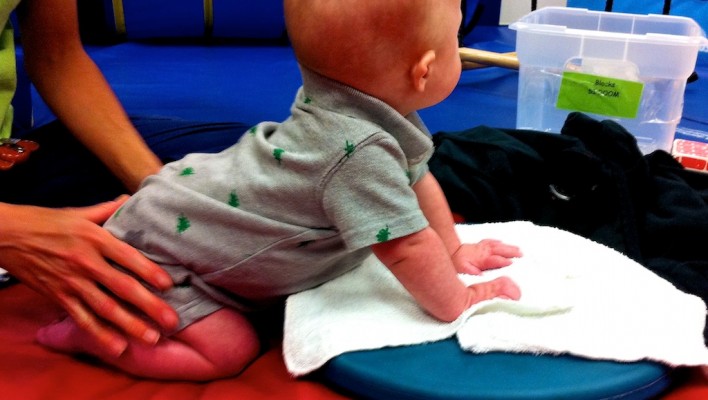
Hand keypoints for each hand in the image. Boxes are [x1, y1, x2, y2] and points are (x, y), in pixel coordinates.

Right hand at [0, 197, 178, 356]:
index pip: (128, 257)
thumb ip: (107, 209)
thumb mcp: (80, 212)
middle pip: (122, 287)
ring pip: (105, 308)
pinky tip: (118, 347)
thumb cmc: (47, 222)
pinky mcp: (59, 297)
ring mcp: (72, 282)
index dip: (149, 271)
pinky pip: (82, 319)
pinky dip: (100, 335)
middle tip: (172, 321)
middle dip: (149, 305)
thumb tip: (130, 200)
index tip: (169, 285)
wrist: (7, 235)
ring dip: (130, 325)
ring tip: (152, 338)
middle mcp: (85, 262)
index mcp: (95, 238)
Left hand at [452, 239, 521, 274]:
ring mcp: (481, 247)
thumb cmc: (456, 264)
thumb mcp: (463, 270)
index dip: (502, 261)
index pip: (494, 260)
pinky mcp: (478, 246)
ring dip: (507, 247)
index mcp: (480, 259)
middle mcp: (482, 251)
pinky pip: (489, 242)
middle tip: (522, 254)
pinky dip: (497, 242)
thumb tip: (482, 274)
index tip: (512, 263)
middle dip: (510, 252)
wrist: (448, 253)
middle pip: (499, 251)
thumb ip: (473, 271)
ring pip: (496, 245)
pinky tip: (501, 242)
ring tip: (518, 249)